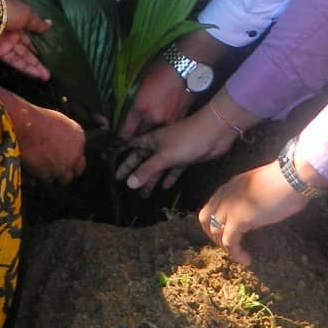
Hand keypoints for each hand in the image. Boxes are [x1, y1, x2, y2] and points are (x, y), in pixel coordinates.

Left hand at [0, 0, 51, 80]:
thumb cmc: (8, 11)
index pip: (31, 35)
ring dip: (34, 67)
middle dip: (39, 59)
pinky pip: (14, 61)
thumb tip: (50, 24)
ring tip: (47, 77)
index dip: (41, 44)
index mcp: (20, 21)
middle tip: (51, 69)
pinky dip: (25, 68)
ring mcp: (7, 44)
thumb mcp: (28, 14)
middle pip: (28, 49)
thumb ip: (38, 23)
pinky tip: (36, 74)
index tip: (52, 52)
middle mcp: (14, 34)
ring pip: (23, 57)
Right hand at [0, 85, 85, 184]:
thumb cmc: (36, 120)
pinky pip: (48, 180)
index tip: (63, 157)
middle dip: (68, 170)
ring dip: (55, 175)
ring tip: (43, 168)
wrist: (24, 127)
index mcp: (79, 137)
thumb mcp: (57, 122)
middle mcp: (75, 154)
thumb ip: (64, 135)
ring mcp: (64, 166)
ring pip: (63, 178)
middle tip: (57, 167)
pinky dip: (42, 177)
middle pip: (77, 170)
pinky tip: (35, 168)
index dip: (71, 157)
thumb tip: (60, 141)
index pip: (80, 154)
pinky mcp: (50, 175)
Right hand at [117, 103, 237, 194]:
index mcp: (151, 140)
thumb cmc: (186, 140)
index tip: (113, 170)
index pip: (131, 148)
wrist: (214, 132)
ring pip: (158, 168)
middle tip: (125, 187)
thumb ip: (147, 170)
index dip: (122, 158)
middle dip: (135, 172)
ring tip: (143, 195)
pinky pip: (174, 170)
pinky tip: (164, 187)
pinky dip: (169, 177)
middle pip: (143, 160)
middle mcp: (159, 145)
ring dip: (151, 179)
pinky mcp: (185, 158)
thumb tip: (128, 183)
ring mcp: (173, 152)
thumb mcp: (163, 156)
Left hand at [118, 57, 192, 138]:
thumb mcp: (140, 83)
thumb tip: (130, 111)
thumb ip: (135, 101)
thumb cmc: (161, 69)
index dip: (122, 134)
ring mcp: (169, 120)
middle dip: (138, 132)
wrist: (185, 66)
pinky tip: (167, 113)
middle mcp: (154, 118)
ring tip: (154, 118)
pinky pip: (170, 124)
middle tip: (137, 127)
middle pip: (142, 133)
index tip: (122, 135)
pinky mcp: (182, 117)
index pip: (126, 131)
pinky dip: (166, 122)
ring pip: (157, 130)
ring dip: (153, 127)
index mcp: (140, 108)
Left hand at [199, 162, 310, 266]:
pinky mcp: (238, 219)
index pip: (211, 206)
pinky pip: (229, 242)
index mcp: (230, 186)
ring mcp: (229, 206)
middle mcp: (225, 195)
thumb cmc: (284, 180)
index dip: (215, 221)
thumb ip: (249, 200)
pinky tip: (247, 259)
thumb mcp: (259, 189)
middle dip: (213, 234)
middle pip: (205, 218)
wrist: (291, 177)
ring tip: (239, 253)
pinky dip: (235, 253)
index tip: (227, 232)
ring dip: (224, 245)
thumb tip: (251, 216)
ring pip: (215, 231)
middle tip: (229, 244)